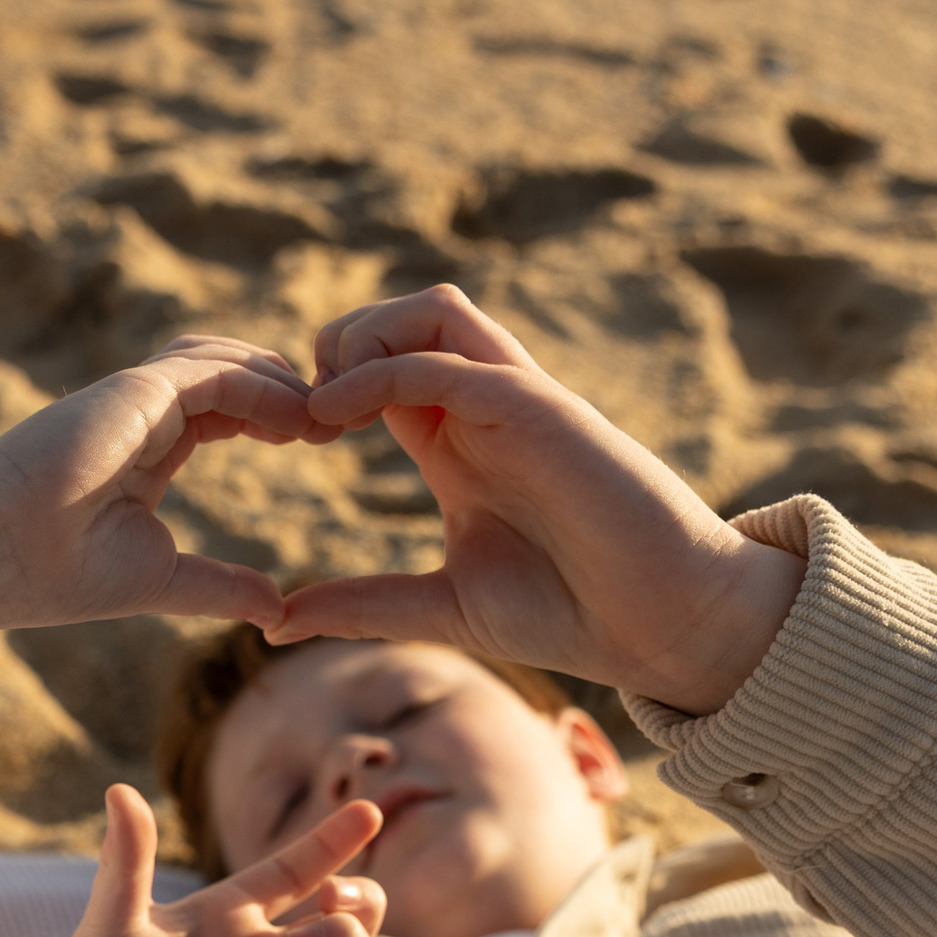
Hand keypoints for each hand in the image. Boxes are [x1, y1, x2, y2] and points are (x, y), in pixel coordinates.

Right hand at [0, 336, 334, 703]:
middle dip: (293, 389)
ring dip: (284, 382)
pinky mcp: (132, 392)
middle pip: (236, 372)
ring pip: (228, 358)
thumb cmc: (56, 572)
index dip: (279, 416)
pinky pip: (214, 372)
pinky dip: (261, 388)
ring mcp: (136, 397)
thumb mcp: (160, 580)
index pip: (228, 408)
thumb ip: (220, 585)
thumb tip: (277, 610)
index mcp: (149, 446)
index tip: (326, 440)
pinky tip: (298, 420)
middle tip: (346, 418)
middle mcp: (144, 412)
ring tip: (329, 417)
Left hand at [267, 286, 805, 715]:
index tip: (286, 438)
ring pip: (434, 311)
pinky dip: (383, 372)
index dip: (323, 384)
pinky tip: (335, 416)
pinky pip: (452, 360)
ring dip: (363, 336)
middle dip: (338, 342)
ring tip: (318, 402)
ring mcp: (515, 402)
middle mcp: (484, 408)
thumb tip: (275, 624)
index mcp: (455, 442)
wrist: (660, 626)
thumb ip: (361, 605)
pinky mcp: (539, 410)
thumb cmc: (567, 612)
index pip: (380, 368)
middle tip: (296, 410)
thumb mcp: (439, 607)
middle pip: (405, 318)